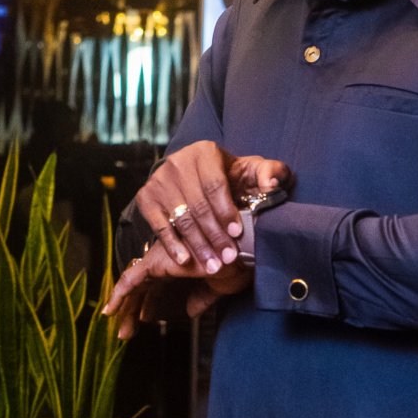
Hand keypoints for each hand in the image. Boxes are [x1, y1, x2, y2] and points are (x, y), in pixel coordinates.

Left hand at [103, 242, 253, 340]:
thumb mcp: (218, 286)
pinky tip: (111, 311)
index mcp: (179, 263)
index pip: (156, 286)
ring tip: (121, 330)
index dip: (150, 303)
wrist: (239, 252)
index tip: (144, 319)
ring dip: (125, 308)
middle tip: (127, 331)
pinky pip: (130, 280)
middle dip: (134, 310)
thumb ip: (202, 297)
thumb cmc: (235, 263)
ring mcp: (159, 259)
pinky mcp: (155, 261)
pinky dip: (119, 295)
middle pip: (142, 288)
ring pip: (133, 286)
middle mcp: (166, 260)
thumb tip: (191, 311)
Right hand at [135, 144, 291, 278]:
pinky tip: (185, 261)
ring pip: (180, 219)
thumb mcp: (252, 169)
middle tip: (229, 257)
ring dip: (198, 245)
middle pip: (197, 205)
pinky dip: (172, 245)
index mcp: (204, 152)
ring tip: (214, 266)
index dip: (226, 211)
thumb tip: (271, 184)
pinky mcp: (146, 197)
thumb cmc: (229, 176)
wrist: (193, 174)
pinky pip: (159, 226)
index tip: (237, 233)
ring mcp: (159, 181)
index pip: (214, 185)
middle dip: (215, 235)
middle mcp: (177, 163)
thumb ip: (271, 172)